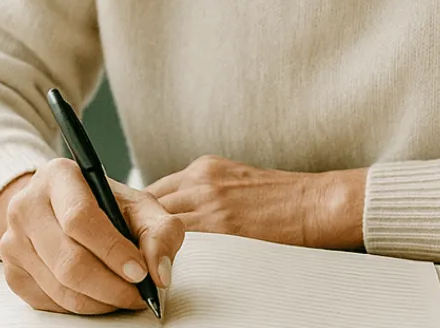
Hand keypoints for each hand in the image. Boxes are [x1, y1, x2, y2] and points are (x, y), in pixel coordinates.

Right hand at [0, 157, 184, 314]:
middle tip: (138, 294)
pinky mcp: (11, 273)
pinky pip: (49, 303)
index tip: (140, 272)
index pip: (80, 218)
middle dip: (110, 286)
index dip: (113, 250)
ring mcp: (13, 241)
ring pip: (59, 287)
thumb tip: (159, 273)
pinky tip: (100, 295)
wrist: (63, 208)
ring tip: (125, 295)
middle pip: (68, 260)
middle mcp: (26, 205)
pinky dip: (81, 306)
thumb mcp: (138, 205)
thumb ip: (160, 231)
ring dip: (100, 301)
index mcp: (58, 175)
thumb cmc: (105, 204)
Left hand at [145, 154, 366, 250]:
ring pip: (159, 227)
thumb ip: (202, 192)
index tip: (130, 234)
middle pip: (149, 208)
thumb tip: (172, 216)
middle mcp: (202, 181)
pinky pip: (183, 244)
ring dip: (148, 247)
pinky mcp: (223, 228)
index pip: (153, 192)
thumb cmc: (278, 197)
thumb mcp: (233, 181)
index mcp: (204, 168)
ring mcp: (210, 204)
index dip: (138, 216)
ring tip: (139, 268)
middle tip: (126, 256)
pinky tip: (165, 271)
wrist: (313, 203)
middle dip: (136, 232)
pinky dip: (170, 257)